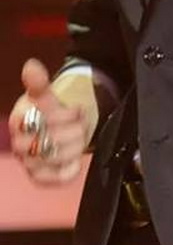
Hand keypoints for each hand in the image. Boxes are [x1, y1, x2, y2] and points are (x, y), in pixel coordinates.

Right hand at [8, 59, 88, 184]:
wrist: (55, 130)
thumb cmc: (48, 111)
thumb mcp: (46, 95)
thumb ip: (39, 83)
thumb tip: (31, 66)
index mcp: (19, 121)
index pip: (42, 121)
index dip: (66, 115)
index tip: (77, 110)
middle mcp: (19, 144)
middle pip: (52, 140)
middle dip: (75, 130)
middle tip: (82, 123)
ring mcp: (28, 162)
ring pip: (57, 157)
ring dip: (76, 145)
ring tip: (80, 136)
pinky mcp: (39, 177)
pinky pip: (57, 178)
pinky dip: (71, 168)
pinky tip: (75, 159)